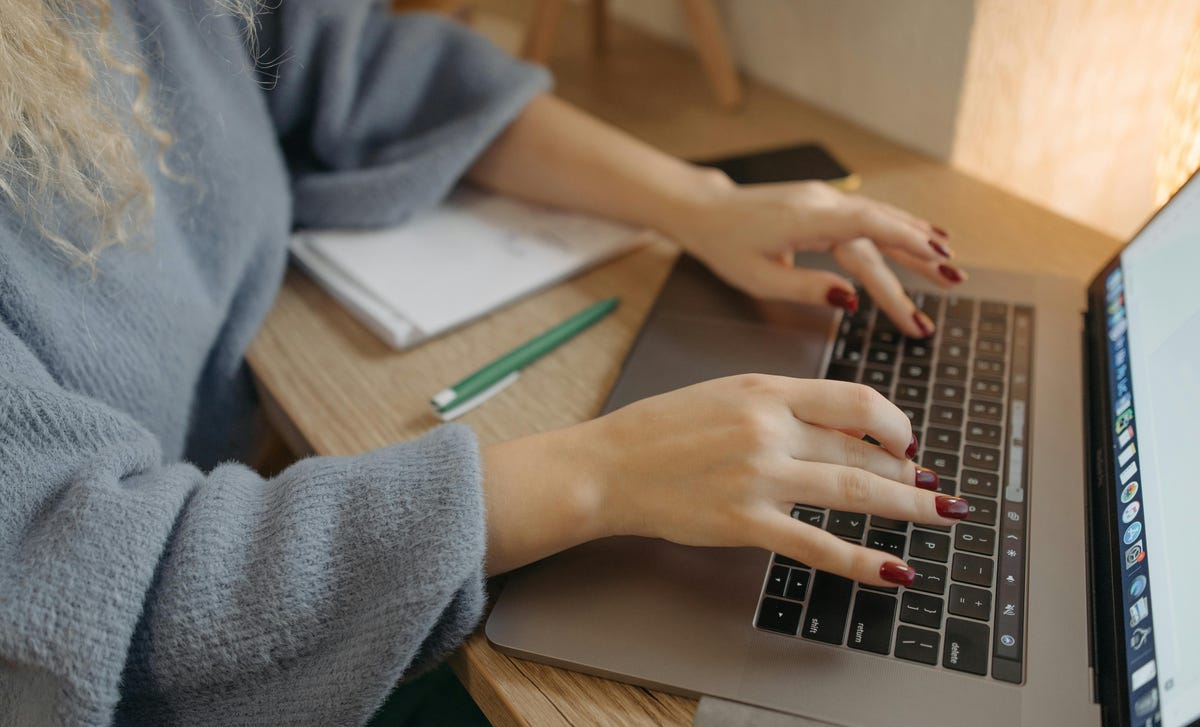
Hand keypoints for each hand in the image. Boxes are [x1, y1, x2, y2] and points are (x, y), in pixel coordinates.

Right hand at [482, 374, 969, 585]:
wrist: (609, 466)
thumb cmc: (662, 428)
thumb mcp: (726, 393)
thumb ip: (784, 404)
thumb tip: (845, 425)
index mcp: (767, 391)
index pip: (857, 401)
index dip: (896, 424)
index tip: (908, 442)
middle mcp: (770, 430)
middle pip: (864, 450)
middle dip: (908, 472)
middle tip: (933, 488)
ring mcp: (759, 478)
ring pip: (854, 492)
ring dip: (908, 507)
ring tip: (942, 515)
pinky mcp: (744, 523)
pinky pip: (818, 545)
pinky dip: (862, 561)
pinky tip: (895, 571)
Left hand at [665, 178, 966, 337]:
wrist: (706, 210)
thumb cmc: (726, 246)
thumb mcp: (758, 279)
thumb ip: (807, 289)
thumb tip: (851, 301)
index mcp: (806, 221)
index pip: (867, 227)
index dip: (906, 242)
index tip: (938, 259)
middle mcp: (822, 203)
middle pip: (879, 233)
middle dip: (918, 259)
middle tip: (954, 282)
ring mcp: (826, 200)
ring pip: (879, 223)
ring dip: (915, 242)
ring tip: (949, 265)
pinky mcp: (825, 204)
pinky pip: (868, 218)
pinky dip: (897, 228)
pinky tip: (923, 236)